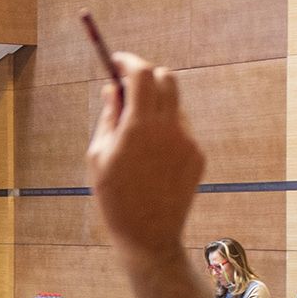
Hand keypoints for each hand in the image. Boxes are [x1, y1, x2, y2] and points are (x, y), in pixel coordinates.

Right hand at [87, 55, 202, 262]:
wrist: (149, 236)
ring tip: (136, 132)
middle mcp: (169, 128)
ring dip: (156, 103)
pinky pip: (181, 128)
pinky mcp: (198, 155)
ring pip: (175, 103)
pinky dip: (166, 127)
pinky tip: (151, 155)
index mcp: (140, 126)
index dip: (129, 61)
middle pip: (166, 78)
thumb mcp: (99, 156)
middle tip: (129, 86)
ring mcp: (187, 140)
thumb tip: (112, 88)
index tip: (117, 61)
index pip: (142, 73)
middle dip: (147, 75)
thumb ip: (108, 117)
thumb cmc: (115, 198)